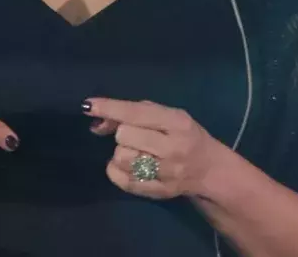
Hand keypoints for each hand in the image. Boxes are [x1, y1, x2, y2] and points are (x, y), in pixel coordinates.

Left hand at [84, 98, 225, 200]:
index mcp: (177, 122)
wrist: (209, 170)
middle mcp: (173, 147)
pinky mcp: (157, 191)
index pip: (136, 113)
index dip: (110, 108)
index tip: (88, 106)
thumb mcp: (169, 116)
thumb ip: (136, 113)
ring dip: (122, 152)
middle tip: (136, 136)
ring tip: (136, 151)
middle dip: (123, 133)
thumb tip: (97, 120)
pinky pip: (122, 179)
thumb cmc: (185, 136)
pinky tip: (128, 166)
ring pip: (121, 157)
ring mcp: (166, 173)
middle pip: (124, 135)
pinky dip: (117, 171)